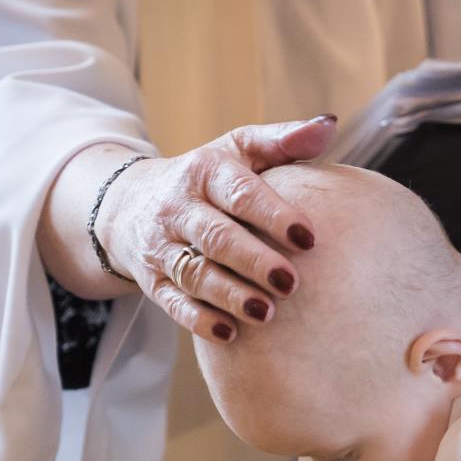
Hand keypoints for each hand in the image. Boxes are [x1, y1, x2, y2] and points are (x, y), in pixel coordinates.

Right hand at [90, 118, 333, 341]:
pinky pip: (170, 303)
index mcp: (204, 171)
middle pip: (215, 236)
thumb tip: (329, 124)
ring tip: (266, 313)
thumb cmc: (208, 178)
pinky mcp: (151, 280)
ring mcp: (160, 246)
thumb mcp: (238, 150)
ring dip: (228, 294)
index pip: (239, 192)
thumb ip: (282, 140)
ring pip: (192, 273)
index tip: (308, 237)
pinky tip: (230, 336)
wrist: (131, 204)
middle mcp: (177, 207)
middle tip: (291, 283)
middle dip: (252, 260)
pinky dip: (198, 320)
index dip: (273, 214)